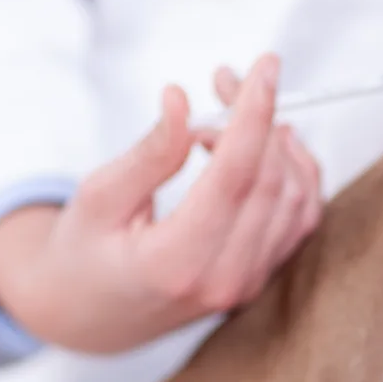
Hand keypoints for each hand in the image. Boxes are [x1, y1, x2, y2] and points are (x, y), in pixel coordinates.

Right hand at [0, 53, 322, 353]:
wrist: (86, 316)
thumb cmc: (82, 254)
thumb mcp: (99, 198)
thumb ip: (149, 153)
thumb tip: (182, 97)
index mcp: (176, 263)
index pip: (235, 176)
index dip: (254, 113)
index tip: (264, 65)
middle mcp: (224, 280)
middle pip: (271, 181)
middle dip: (258, 116)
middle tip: (224, 78)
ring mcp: (248, 284)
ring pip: (295, 198)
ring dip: (275, 141)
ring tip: (230, 110)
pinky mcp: (260, 278)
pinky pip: (300, 219)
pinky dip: (295, 173)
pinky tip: (269, 144)